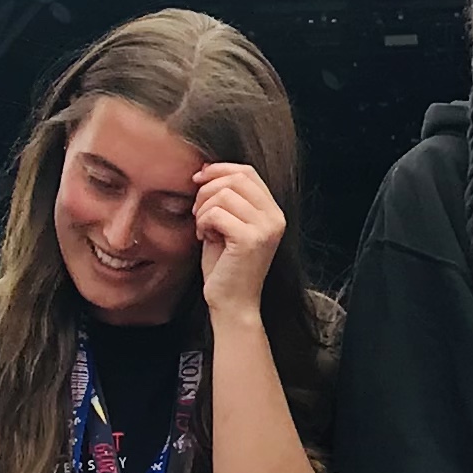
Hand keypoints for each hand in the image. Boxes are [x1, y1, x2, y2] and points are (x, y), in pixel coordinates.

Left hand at [194, 160, 287, 320]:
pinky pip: (216, 213)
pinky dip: (203, 223)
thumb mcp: (228, 224)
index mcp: (273, 211)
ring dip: (203, 209)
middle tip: (197, 212)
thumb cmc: (226, 266)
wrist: (232, 304)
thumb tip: (207, 168)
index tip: (198, 178)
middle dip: (207, 190)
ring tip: (203, 229)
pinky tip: (204, 237)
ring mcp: (266, 228)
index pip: (248, 172)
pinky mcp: (250, 240)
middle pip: (236, 178)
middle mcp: (275, 217)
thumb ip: (226, 198)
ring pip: (223, 194)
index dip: (220, 169)